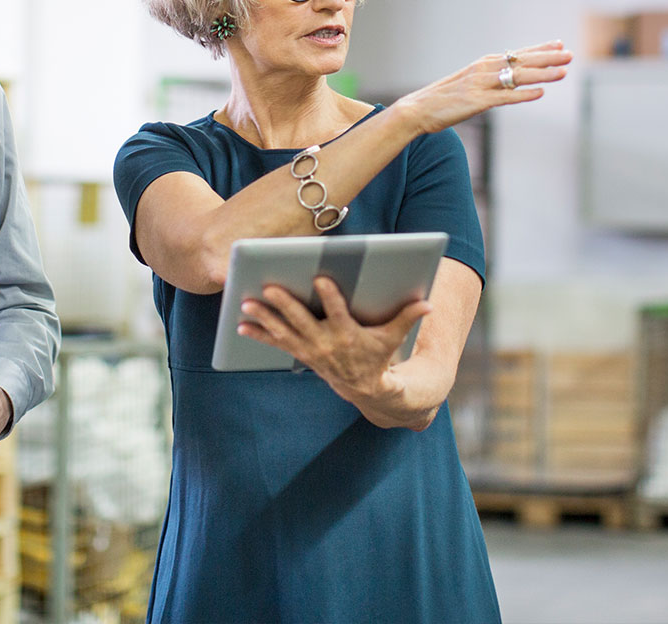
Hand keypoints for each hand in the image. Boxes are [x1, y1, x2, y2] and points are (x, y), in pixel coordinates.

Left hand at [236, 276, 429, 401]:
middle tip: (268, 288)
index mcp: (349, 335)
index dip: (330, 297)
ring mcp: (310, 350)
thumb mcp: (393, 338)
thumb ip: (406, 317)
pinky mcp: (300, 354)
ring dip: (264, 319)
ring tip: (246, 303)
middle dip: (285, 305)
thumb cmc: (378, 355)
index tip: (321, 278)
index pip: (338, 313)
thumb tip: (428, 304)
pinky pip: (276, 344)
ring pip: (284, 332)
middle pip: (303, 321)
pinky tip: (240, 325)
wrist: (365, 388)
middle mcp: (326, 343)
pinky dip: (258, 335)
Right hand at [395, 40, 571, 135]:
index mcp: (483, 64)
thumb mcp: (469, 83)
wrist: (417, 109)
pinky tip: (540, 93)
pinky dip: (524, 94)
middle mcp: (484, 70)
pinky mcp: (477, 101)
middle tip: (569, 54)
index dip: (539, 48)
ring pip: (517, 77)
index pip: (517, 53)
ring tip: (564, 72)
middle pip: (521, 61)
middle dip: (548, 58)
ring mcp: (481, 85)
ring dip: (542, 74)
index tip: (559, 43)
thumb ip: (489, 80)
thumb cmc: (443, 99)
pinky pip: (505, 97)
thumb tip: (508, 78)